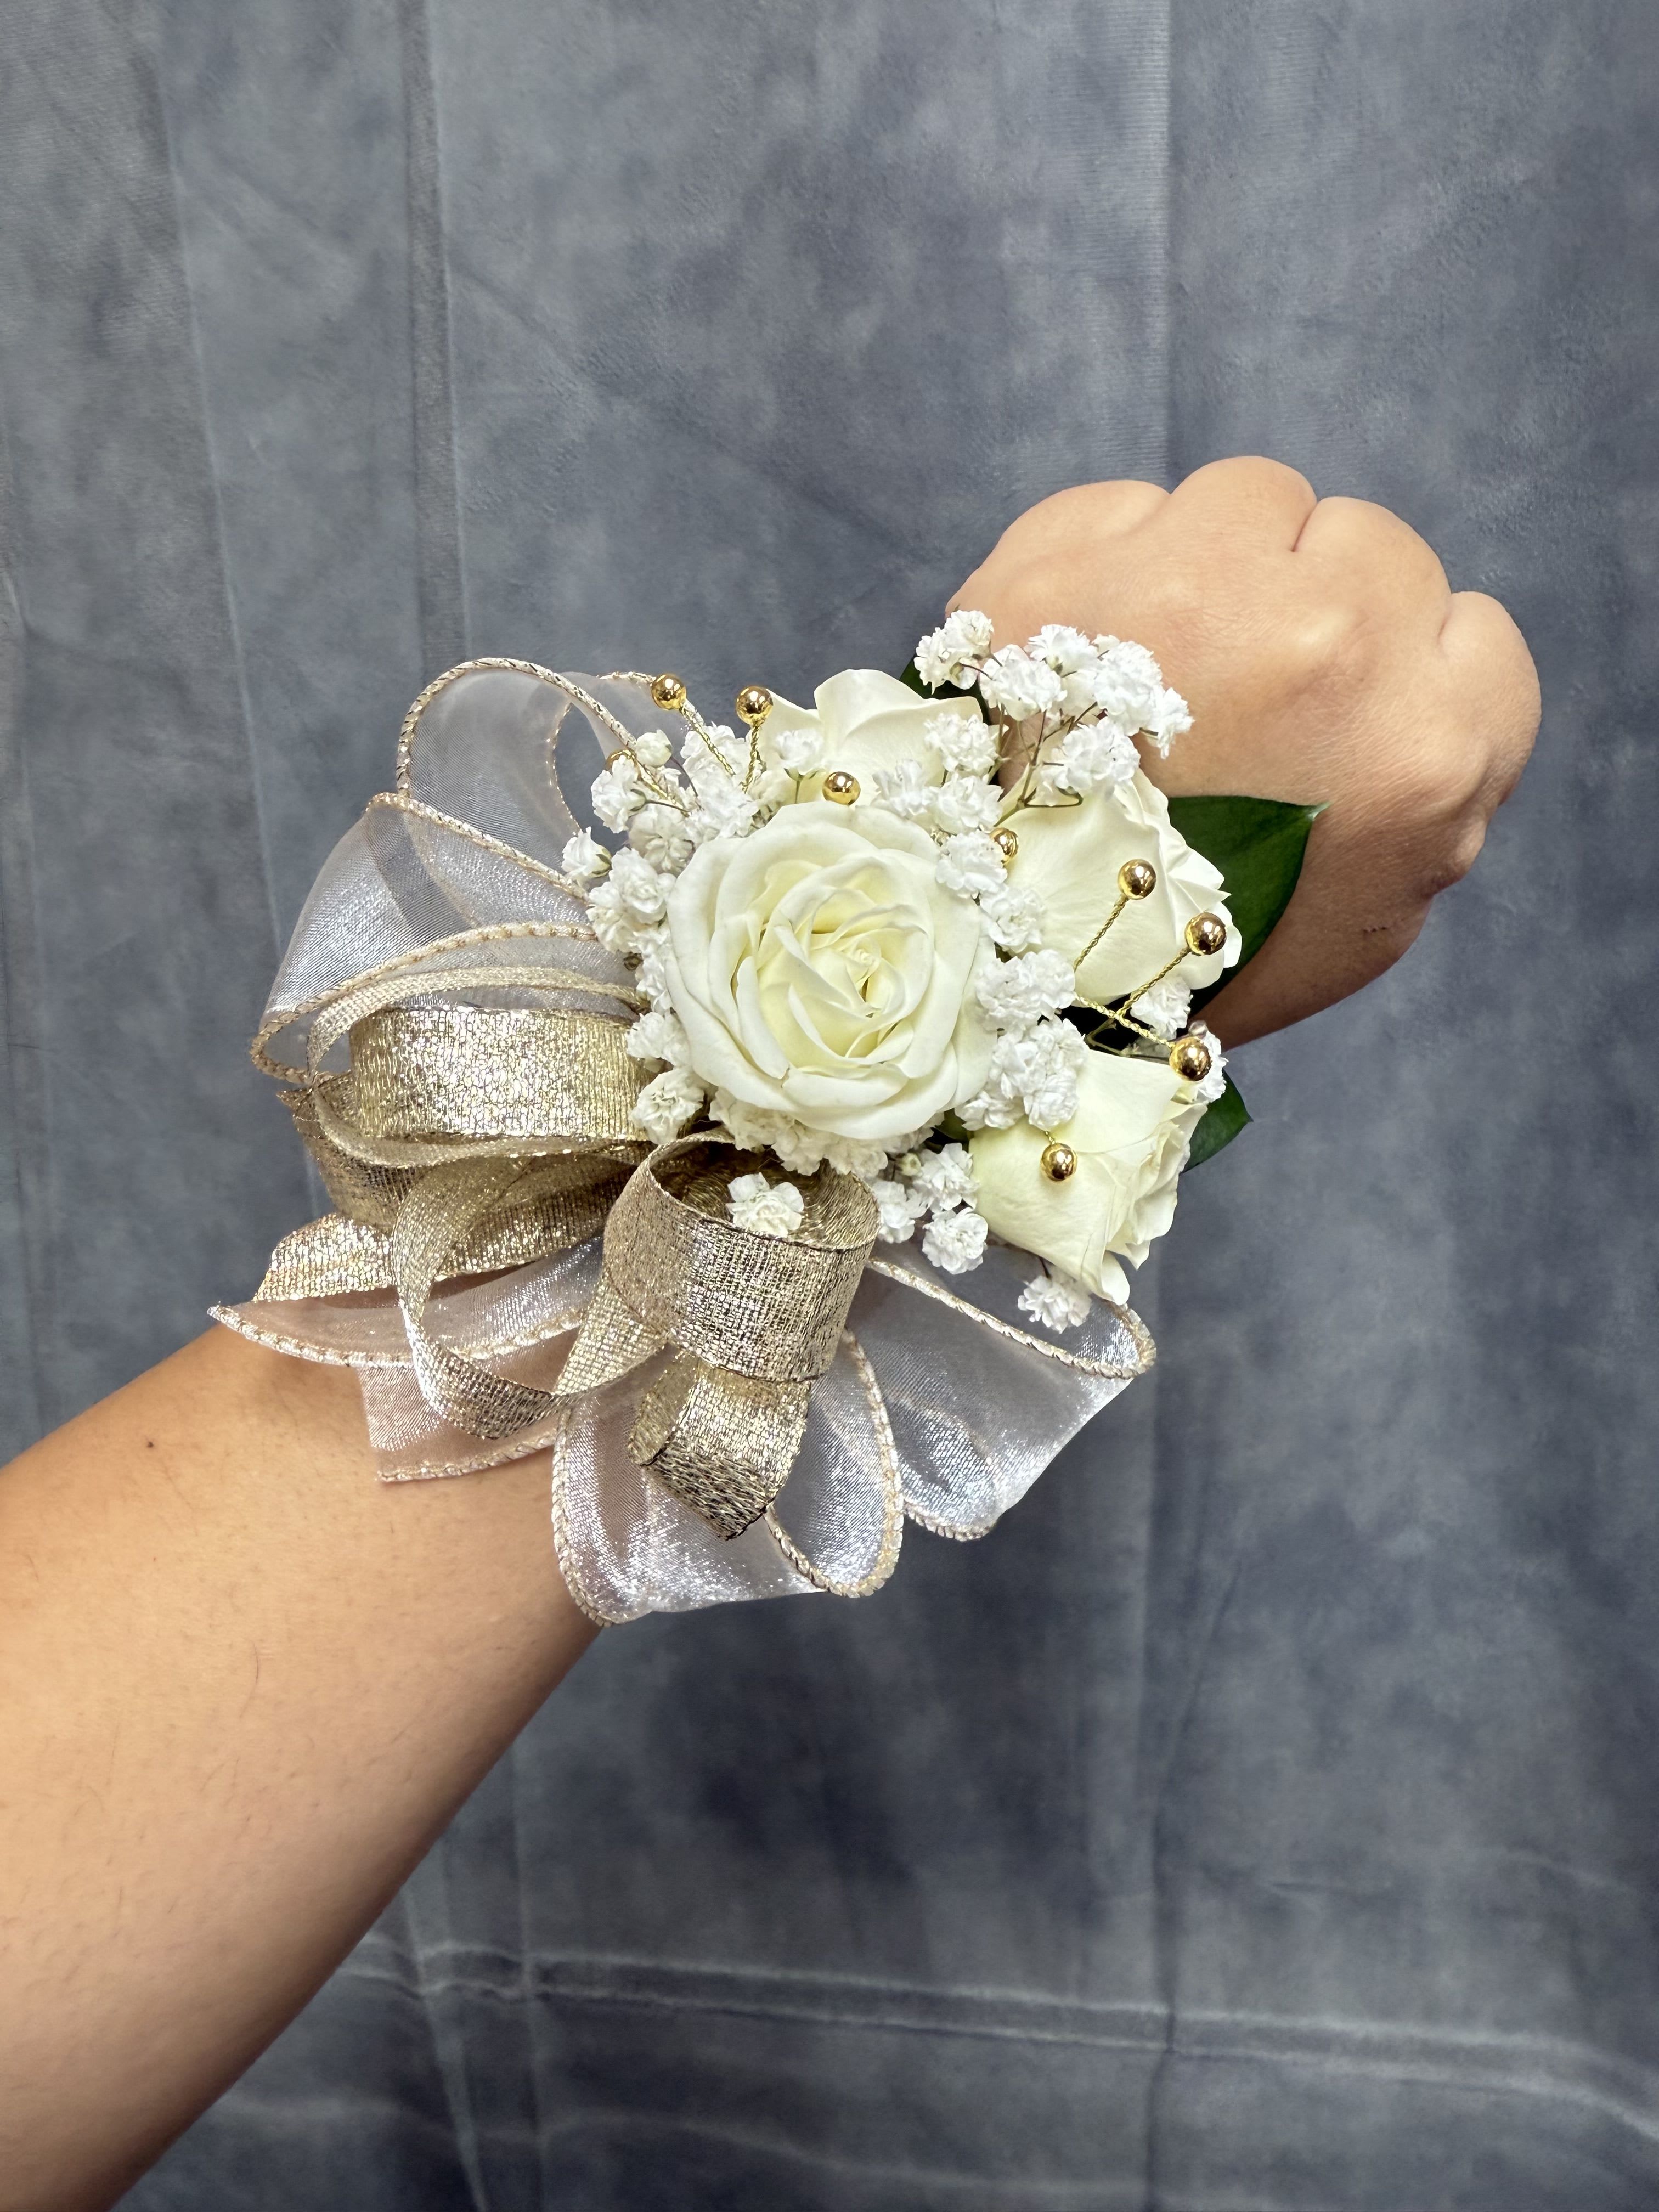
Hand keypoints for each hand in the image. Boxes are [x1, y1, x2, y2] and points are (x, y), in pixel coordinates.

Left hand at [951, 457, 1539, 1044]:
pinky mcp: (1063, 572)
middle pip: (1365, 546)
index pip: (1471, 628)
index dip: (1403, 669)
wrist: (1010, 976)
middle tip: (1240, 702)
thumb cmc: (1198, 960)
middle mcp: (1322, 640)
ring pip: (1252, 501)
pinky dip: (1109, 563)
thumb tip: (1421, 704)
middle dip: (1314, 607)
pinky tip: (1086, 657)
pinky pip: (1126, 506)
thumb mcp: (1370, 913)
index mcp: (1417, 741)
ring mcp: (1190, 588)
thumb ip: (1429, 790)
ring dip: (1218, 564)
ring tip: (1157, 678)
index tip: (1339, 715)